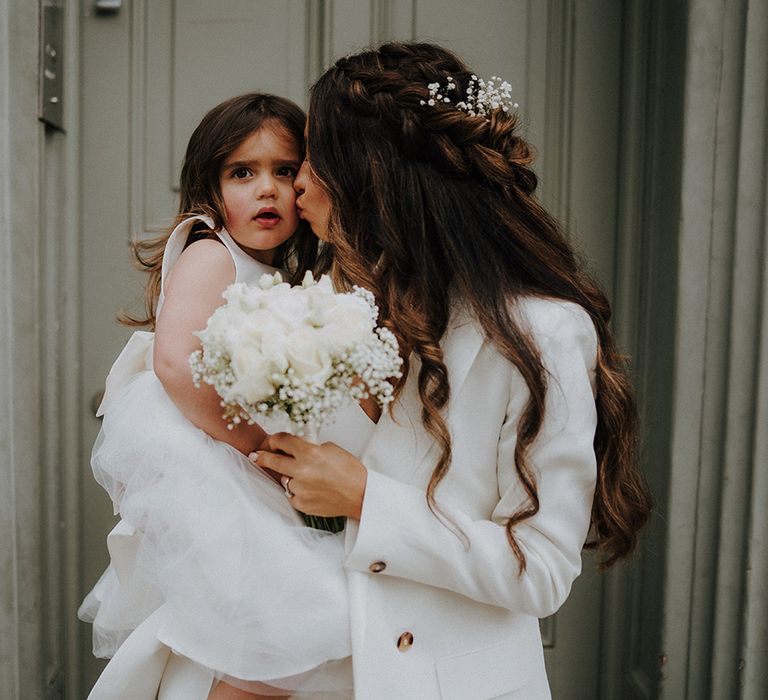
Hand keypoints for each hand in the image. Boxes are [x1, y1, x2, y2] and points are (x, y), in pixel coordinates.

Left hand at [250, 433, 366, 519]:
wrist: (361, 494)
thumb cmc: (350, 471)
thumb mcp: (330, 449)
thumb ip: (309, 447)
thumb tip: (293, 449)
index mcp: (309, 452)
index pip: (282, 441)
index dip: (274, 439)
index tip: (270, 442)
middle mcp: (301, 470)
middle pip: (271, 460)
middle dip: (261, 457)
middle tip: (255, 456)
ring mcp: (299, 488)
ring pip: (284, 479)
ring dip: (291, 476)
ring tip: (310, 478)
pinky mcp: (301, 503)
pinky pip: (292, 494)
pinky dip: (298, 491)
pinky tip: (313, 489)